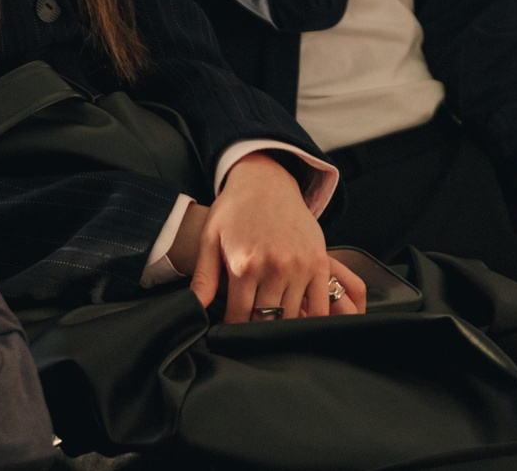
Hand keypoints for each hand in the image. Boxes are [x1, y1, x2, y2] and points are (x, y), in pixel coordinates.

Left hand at [182, 153, 352, 320]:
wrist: (266, 182)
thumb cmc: (234, 210)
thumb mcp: (211, 237)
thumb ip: (204, 276)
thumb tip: (195, 307)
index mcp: (243, 264)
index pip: (239, 315)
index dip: (233, 329)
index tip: (231, 335)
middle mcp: (273, 268)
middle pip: (266, 320)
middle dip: (256, 331)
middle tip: (251, 335)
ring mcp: (299, 267)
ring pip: (293, 317)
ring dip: (283, 327)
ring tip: (273, 328)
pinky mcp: (319, 264)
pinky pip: (321, 305)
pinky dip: (312, 319)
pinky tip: (301, 321)